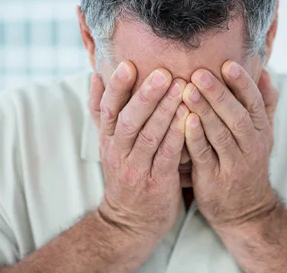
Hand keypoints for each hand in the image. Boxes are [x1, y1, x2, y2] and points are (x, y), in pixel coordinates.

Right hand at [88, 61, 188, 246]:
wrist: (129, 222)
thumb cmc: (125, 173)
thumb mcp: (109, 143)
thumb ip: (104, 112)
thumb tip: (97, 75)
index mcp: (107, 139)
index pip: (106, 109)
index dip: (117, 87)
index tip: (128, 63)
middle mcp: (118, 152)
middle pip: (127, 120)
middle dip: (145, 95)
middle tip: (162, 72)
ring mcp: (136, 169)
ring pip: (148, 136)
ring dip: (165, 110)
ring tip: (181, 87)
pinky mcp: (156, 183)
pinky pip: (166, 156)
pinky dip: (177, 136)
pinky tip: (189, 117)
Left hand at [182, 61, 279, 231]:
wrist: (246, 211)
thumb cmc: (248, 163)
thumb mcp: (263, 135)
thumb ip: (264, 104)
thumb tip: (265, 72)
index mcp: (261, 130)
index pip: (255, 103)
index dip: (242, 83)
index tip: (227, 63)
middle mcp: (251, 146)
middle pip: (237, 116)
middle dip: (218, 94)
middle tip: (199, 73)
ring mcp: (234, 164)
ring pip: (220, 134)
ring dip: (204, 111)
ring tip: (186, 90)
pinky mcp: (215, 179)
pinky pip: (205, 156)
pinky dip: (195, 138)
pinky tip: (185, 121)